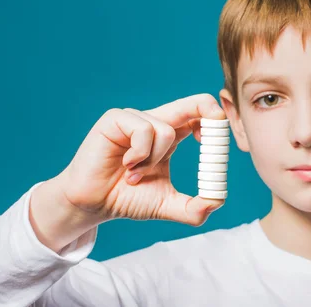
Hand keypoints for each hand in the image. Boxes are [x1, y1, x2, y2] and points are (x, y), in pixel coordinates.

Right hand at [54, 94, 226, 225]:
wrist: (93, 204)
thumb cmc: (127, 198)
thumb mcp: (166, 205)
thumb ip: (193, 209)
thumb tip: (217, 202)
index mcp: (172, 135)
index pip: (203, 115)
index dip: (217, 127)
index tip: (215, 149)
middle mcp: (157, 122)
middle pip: (197, 102)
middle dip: (211, 116)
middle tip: (206, 142)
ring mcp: (136, 118)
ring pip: (166, 129)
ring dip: (155, 159)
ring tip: (135, 174)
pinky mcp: (115, 119)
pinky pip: (144, 130)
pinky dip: (140, 154)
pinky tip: (125, 165)